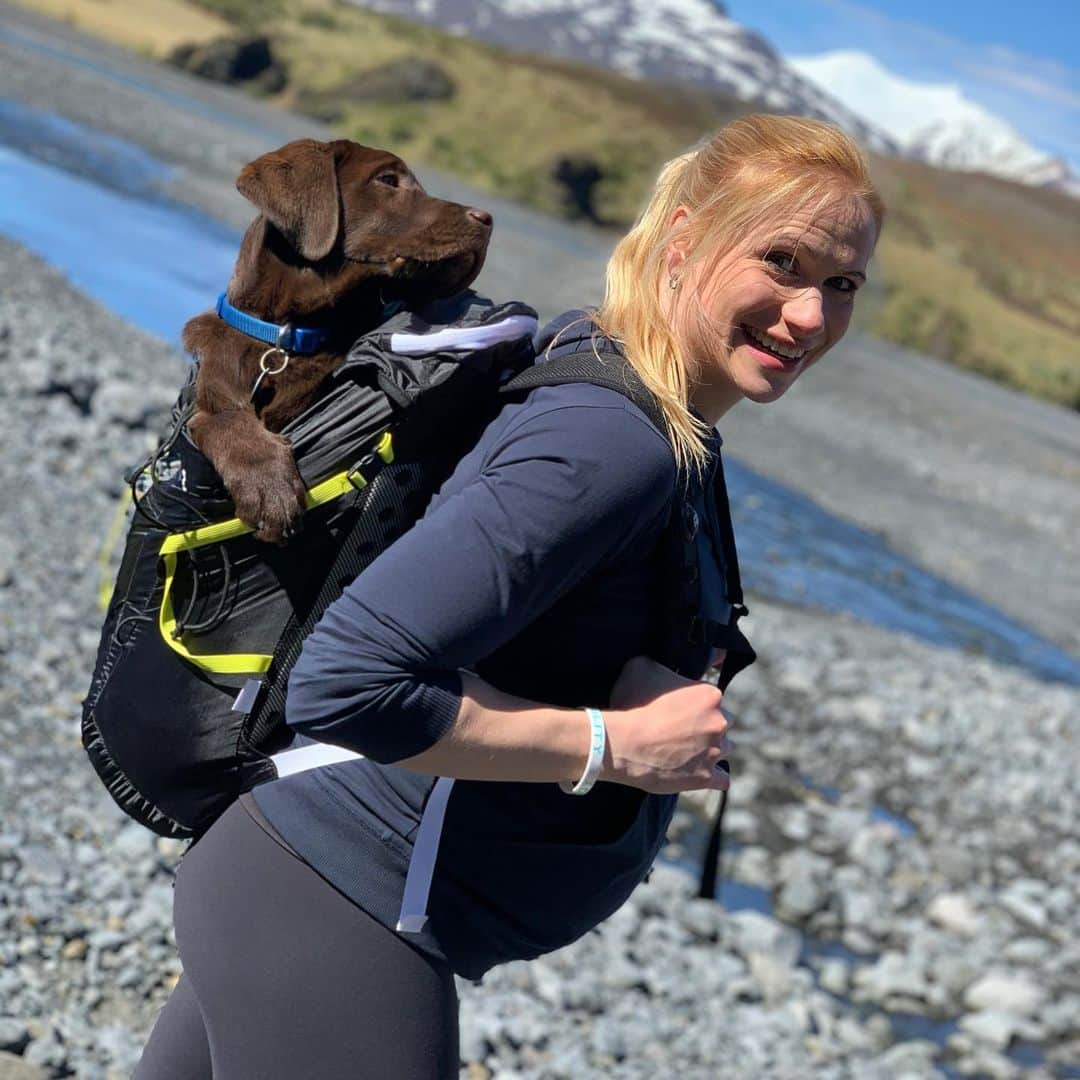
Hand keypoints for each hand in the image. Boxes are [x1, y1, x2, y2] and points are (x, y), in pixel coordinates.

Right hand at [603, 655, 731, 793]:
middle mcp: (720, 722)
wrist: (624, 743)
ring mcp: (715, 751)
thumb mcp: (640, 667)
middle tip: (683, 730)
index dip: (695, 702)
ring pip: (724, 749)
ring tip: (687, 752)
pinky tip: (700, 772)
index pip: (711, 697)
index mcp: (710, 694)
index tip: (678, 709)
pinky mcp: (706, 777)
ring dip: (710, 749)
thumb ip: (660, 664)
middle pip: (723, 722)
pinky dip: (714, 776)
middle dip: (708, 724)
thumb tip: (662, 668)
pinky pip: (722, 779)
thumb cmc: (633, 704)